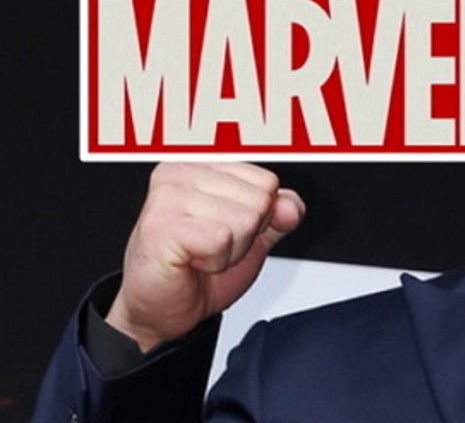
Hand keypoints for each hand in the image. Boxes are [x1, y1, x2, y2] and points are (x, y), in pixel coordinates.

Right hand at [105, 162, 304, 351]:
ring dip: (229, 251)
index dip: (259, 218)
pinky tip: (191, 261)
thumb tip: (290, 206)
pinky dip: (215, 261)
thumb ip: (279, 216)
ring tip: (200, 254)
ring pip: (245, 220)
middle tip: (210, 248)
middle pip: (260, 200)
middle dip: (245, 236)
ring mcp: (168, 195)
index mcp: (203, 166)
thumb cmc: (199, 270)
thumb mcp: (254, 237)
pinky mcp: (162, 224)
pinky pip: (221, 240)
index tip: (226, 232)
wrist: (163, 309)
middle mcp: (181, 172)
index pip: (267, 182)